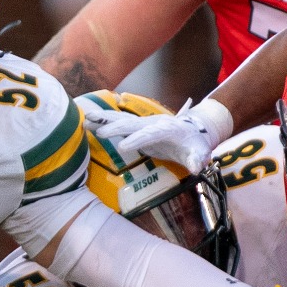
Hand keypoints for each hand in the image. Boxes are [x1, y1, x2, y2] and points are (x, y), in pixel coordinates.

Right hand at [83, 96, 229, 171]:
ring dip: (105, 119)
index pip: (151, 134)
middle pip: (132, 123)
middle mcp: (153, 123)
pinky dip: (104, 121)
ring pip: (122, 119)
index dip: (138, 139)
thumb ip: (197, 158)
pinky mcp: (137, 127)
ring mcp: (144, 124)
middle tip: (100, 132)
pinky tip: (89, 122)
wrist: (193, 129)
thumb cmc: (195, 143)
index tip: (123, 146)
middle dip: (116, 127)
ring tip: (86, 120)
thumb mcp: (200, 151)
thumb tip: (197, 166)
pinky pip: (119, 123)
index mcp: (167, 129)